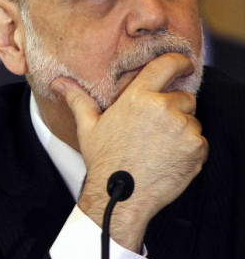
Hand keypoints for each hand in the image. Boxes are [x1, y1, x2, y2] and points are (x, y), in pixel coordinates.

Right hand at [52, 53, 207, 250]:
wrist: (122, 196)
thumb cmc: (104, 160)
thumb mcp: (88, 126)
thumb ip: (78, 99)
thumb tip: (59, 82)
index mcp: (138, 97)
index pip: (167, 65)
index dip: (179, 62)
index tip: (184, 65)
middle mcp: (163, 108)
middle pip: (184, 97)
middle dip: (175, 108)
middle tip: (156, 129)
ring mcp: (183, 128)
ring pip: (192, 121)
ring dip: (182, 130)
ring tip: (159, 147)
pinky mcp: (196, 148)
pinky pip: (200, 142)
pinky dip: (190, 149)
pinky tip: (169, 159)